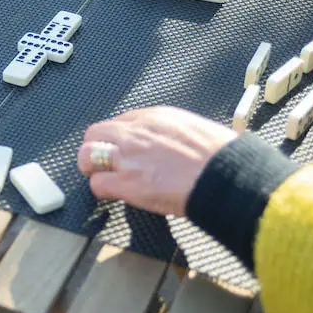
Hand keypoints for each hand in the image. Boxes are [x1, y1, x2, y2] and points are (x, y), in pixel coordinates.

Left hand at [77, 106, 236, 215]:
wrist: (226, 176)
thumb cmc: (221, 156)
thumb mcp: (195, 129)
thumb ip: (174, 134)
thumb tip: (172, 146)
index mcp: (155, 117)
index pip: (121, 121)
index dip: (118, 138)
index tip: (123, 149)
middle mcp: (136, 132)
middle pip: (96, 133)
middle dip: (97, 148)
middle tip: (105, 163)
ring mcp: (128, 157)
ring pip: (87, 155)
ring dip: (92, 167)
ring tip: (103, 177)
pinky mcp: (127, 183)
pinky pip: (98, 184)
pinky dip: (103, 190)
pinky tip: (115, 195)